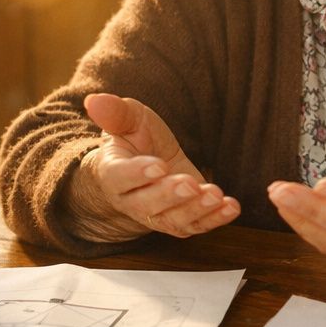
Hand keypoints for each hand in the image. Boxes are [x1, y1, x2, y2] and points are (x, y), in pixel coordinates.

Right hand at [66, 93, 239, 240]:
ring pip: (173, 220)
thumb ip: (115, 113)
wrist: (146, 166)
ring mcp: (157, 214)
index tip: (158, 165)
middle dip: (170, 196)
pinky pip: (197, 226)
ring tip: (215, 196)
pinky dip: (215, 220)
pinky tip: (231, 207)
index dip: (137, 174)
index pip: (120, 178)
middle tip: (190, 185)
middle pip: (147, 205)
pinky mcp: (181, 220)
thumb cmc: (135, 140)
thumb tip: (94, 100)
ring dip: (196, 210)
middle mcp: (132, 201)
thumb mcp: (128, 120)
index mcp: (113, 173)